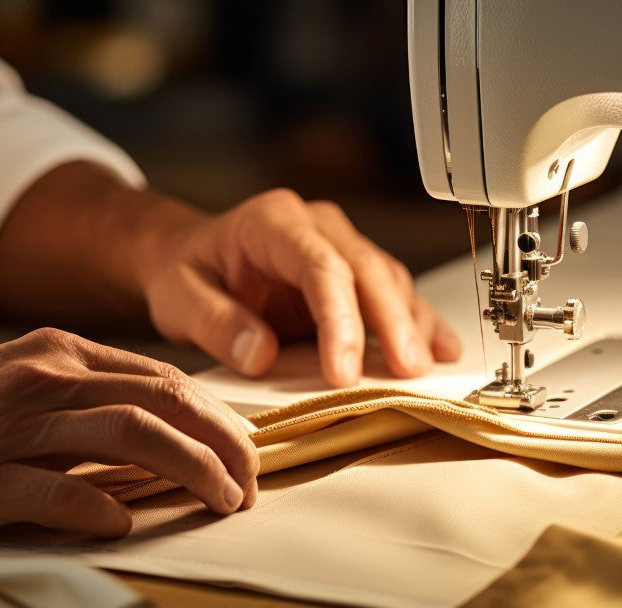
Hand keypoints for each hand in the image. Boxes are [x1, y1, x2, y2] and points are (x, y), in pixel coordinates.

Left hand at [0, 163, 460, 386]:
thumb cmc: (186, 272)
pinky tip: (442, 349)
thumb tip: (260, 354)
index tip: (343, 371)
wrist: (190, 256)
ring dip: (411, 325)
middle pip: (367, 269)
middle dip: (392, 323)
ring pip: (389, 280)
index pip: (319, 266)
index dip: (338, 319)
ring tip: (425, 370)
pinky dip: (419, 322)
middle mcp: (317, 226)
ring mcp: (342, 245)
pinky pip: (395, 294)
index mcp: (273, 222)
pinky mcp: (355, 274)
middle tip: (406, 372)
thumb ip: (216, 324)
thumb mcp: (178, 298)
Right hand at [0, 329, 258, 541]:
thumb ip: (87, 397)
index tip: (248, 450)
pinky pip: (56, 490)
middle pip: (162, 401)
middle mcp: (43, 379)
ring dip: (189, 469)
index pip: (164, 378)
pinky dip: (101, 507)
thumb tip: (164, 428)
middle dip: (222, 442)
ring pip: (128, 435)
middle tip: (251, 482)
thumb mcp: (20, 384)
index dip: (218, 416)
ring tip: (223, 500)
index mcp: (58, 354)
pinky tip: (126, 525)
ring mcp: (11, 426)